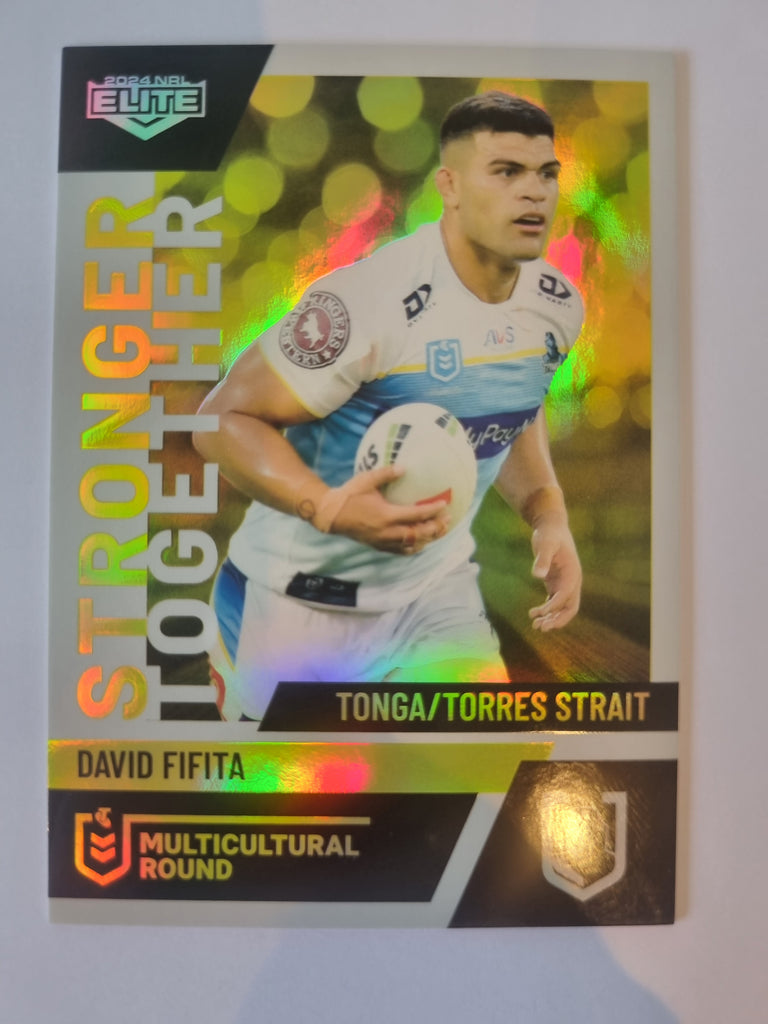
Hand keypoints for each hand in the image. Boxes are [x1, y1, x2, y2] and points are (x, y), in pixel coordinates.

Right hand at [324, 466, 450, 554]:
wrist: (331, 515)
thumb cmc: (349, 495)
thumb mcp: (366, 480)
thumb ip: (387, 473)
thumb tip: (405, 467)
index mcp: (386, 515)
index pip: (416, 515)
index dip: (433, 511)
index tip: (444, 504)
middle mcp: (387, 532)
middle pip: (419, 534)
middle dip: (436, 527)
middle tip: (448, 519)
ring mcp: (384, 541)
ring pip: (413, 545)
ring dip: (429, 539)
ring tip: (440, 530)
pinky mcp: (380, 546)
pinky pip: (402, 551)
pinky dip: (415, 547)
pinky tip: (423, 542)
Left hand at [528, 519, 581, 630]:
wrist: (550, 526)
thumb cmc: (549, 533)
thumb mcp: (545, 543)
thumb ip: (542, 559)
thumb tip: (537, 575)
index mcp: (573, 573)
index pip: (566, 596)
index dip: (554, 607)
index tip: (540, 613)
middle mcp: (571, 581)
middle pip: (570, 608)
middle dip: (557, 619)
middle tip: (541, 627)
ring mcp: (564, 583)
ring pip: (562, 608)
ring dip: (551, 618)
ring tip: (535, 626)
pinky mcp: (555, 583)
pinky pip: (554, 602)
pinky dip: (546, 610)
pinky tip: (534, 615)